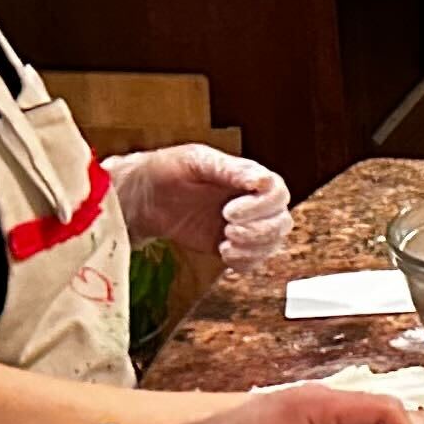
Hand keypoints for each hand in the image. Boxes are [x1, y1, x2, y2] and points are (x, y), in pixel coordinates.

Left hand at [117, 144, 289, 265]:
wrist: (142, 198)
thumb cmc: (167, 171)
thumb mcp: (196, 161)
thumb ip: (230, 169)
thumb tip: (262, 181)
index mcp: (248, 176)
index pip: (277, 193)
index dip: (261, 206)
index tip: (230, 211)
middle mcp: (252, 201)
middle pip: (281, 220)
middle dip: (258, 230)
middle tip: (228, 230)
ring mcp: (244, 225)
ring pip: (272, 242)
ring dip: (254, 248)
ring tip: (225, 245)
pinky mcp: (232, 245)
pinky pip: (255, 260)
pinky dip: (245, 261)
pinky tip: (224, 254)